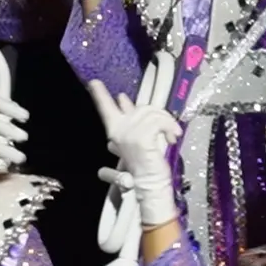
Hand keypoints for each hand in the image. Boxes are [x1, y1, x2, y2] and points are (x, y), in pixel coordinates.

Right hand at [88, 80, 181, 226]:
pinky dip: (169, 126)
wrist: (150, 183)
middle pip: (140, 106)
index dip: (100, 94)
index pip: (105, 107)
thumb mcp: (136, 136)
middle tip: (168, 127)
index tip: (93, 82)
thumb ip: (129, 116)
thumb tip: (122, 98)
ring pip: (152, 113)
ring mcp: (129, 133)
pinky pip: (158, 121)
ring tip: (171, 134)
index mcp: (114, 129)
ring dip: (167, 122)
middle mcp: (118, 129)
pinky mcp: (141, 137)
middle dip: (159, 114)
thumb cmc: (145, 162)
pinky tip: (171, 137)